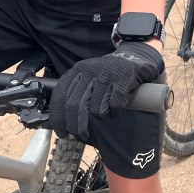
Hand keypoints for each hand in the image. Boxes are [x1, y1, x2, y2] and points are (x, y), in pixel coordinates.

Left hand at [47, 41, 163, 139]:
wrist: (134, 57)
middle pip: (76, 105)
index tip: (62, 132)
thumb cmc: (107, 74)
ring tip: (107, 113)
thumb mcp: (87, 77)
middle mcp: (89, 70)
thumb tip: (62, 121)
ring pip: (96, 109)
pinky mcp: (123, 79)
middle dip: (77, 125)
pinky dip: (114, 113)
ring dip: (102, 117)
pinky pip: (114, 106)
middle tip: (81, 135)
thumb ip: (75, 92)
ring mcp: (106, 74)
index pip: (60, 96)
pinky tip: (116, 110)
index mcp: (77, 70)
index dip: (58, 117)